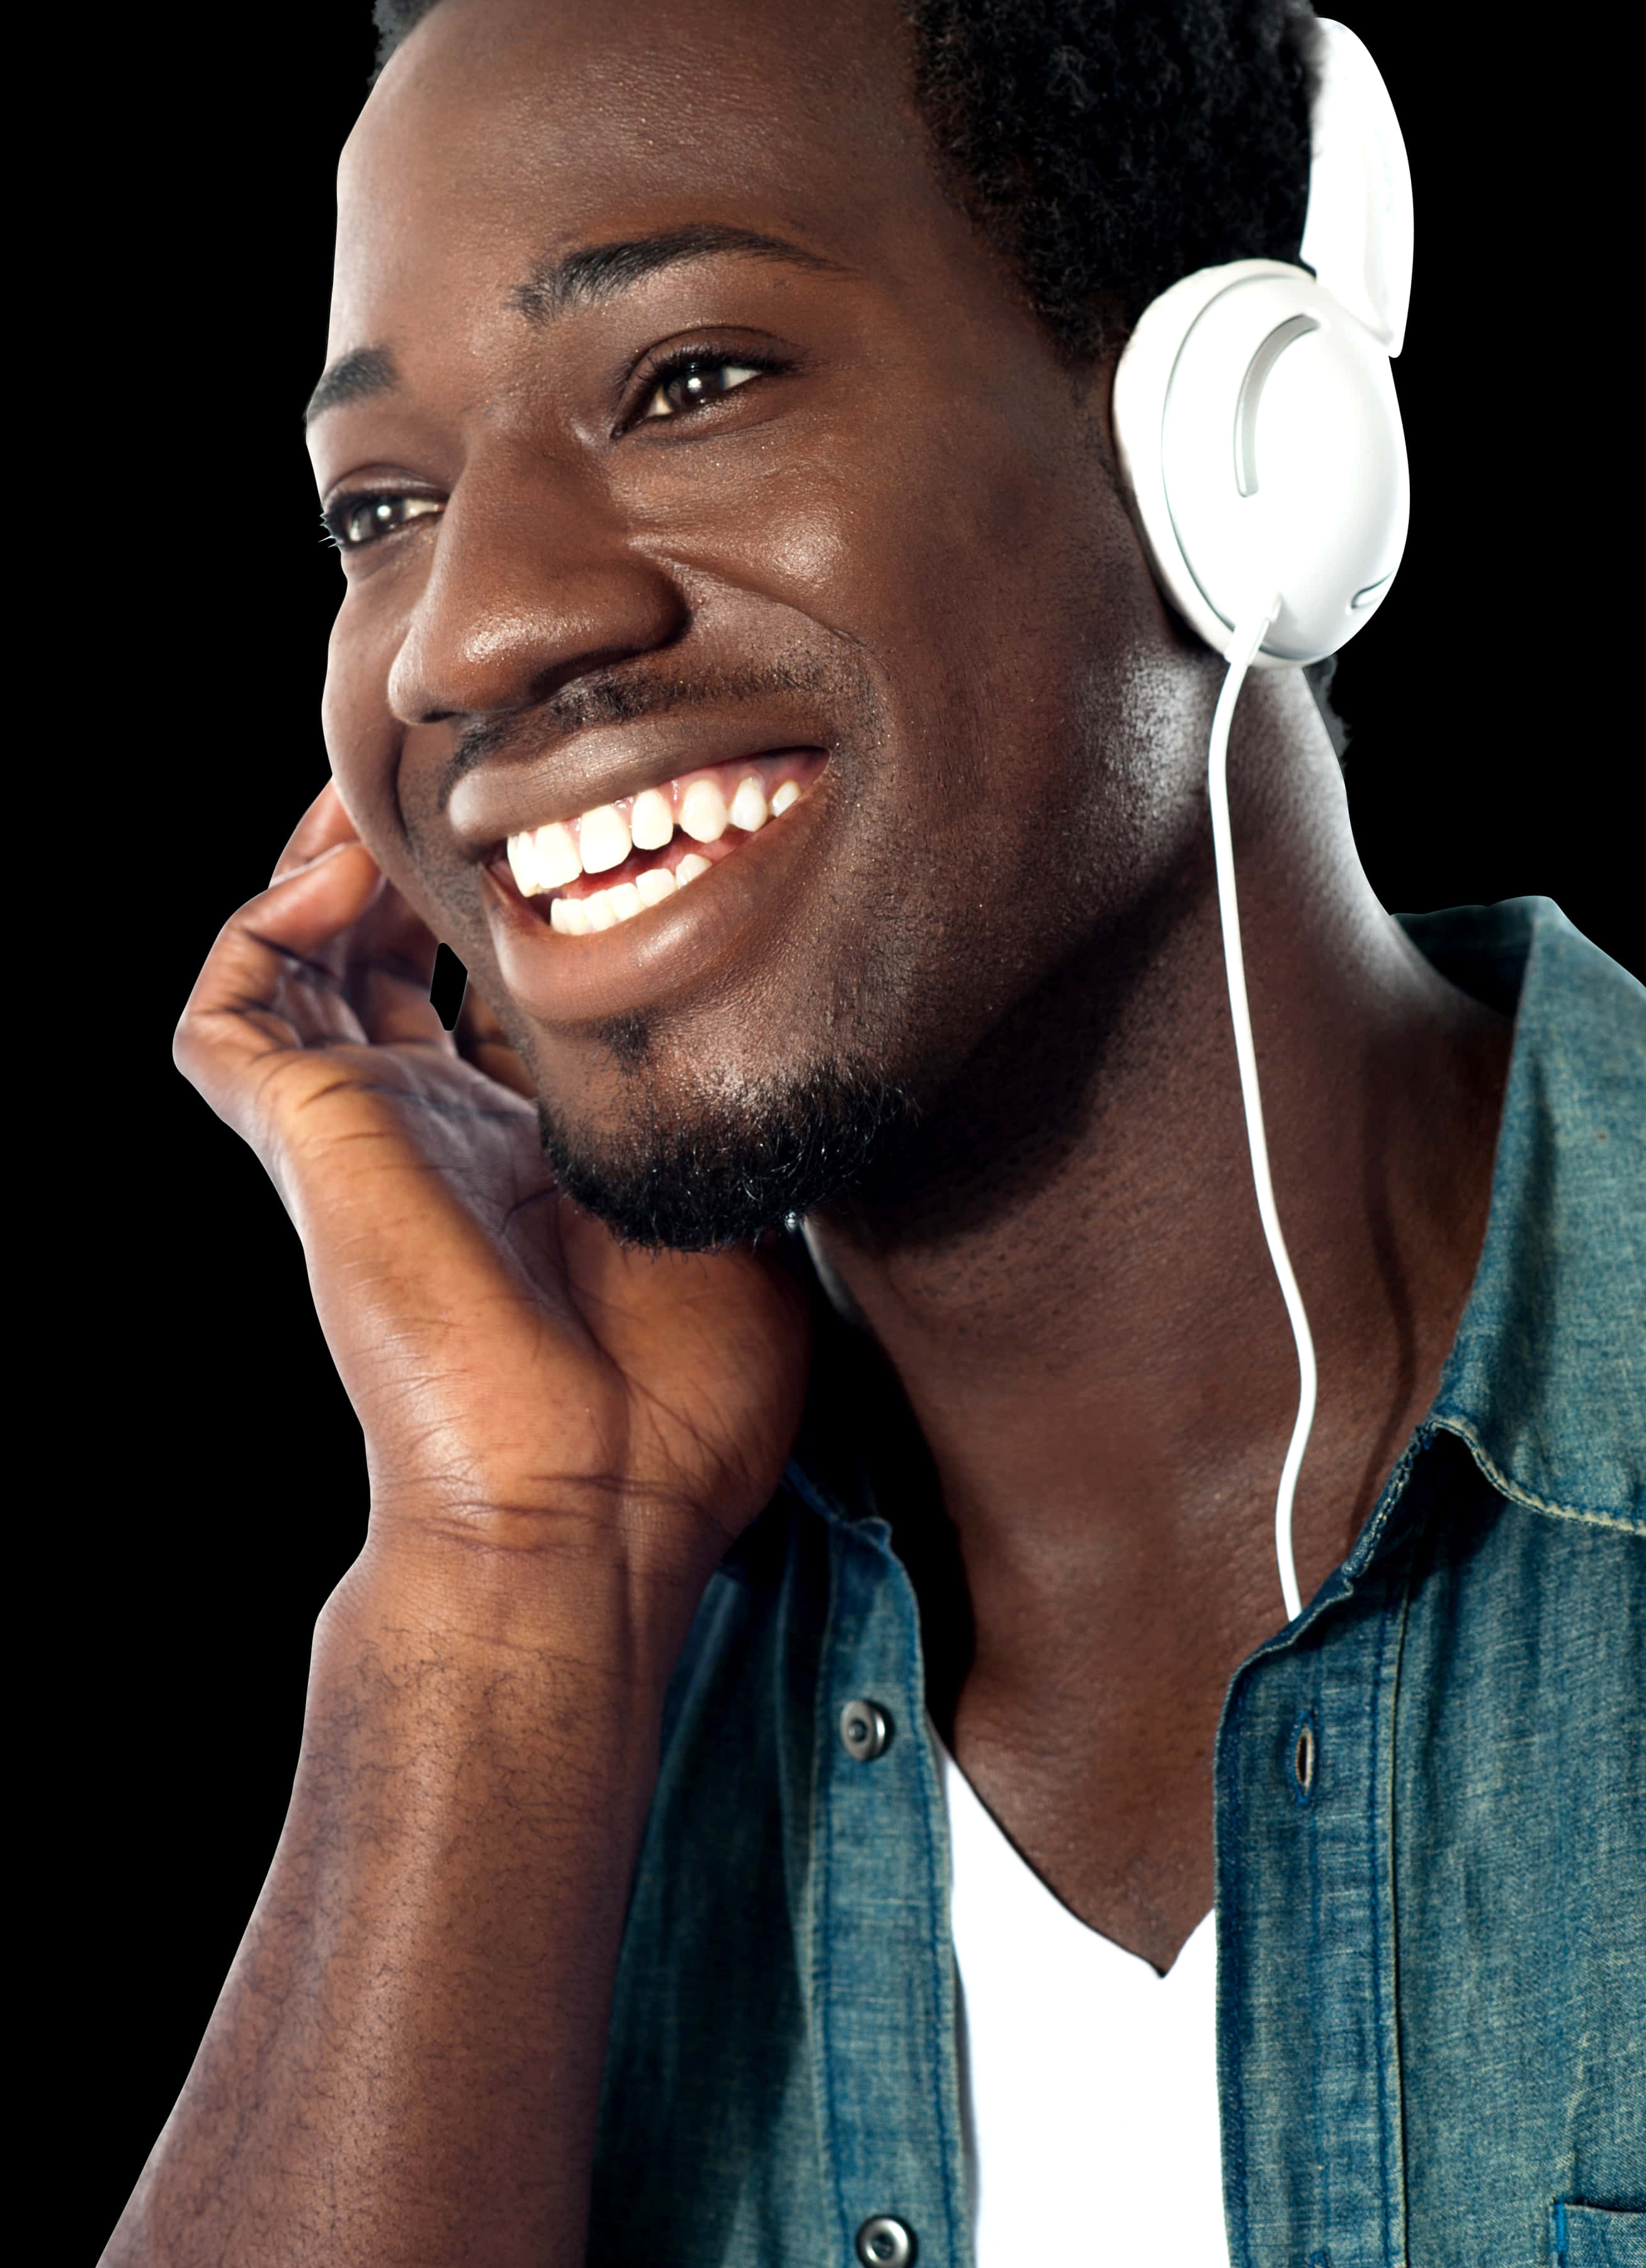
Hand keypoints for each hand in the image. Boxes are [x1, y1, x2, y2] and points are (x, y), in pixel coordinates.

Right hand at [175, 785, 810, 1645]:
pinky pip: (233, 1010)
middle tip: (484, 758)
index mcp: (541, 1151)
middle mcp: (443, 1128)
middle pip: (394, 951)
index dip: (534, 898)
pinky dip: (271, 918)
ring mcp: (366, 1133)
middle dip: (425, 851)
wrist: (590, 1509)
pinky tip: (348, 864)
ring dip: (337, 857)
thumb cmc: (686, 1404)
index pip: (506, 989)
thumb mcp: (745, 1214)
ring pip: (300, 958)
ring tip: (404, 777)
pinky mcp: (304, 1142)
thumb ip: (736, 1110)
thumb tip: (790, 1007)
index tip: (601, 803)